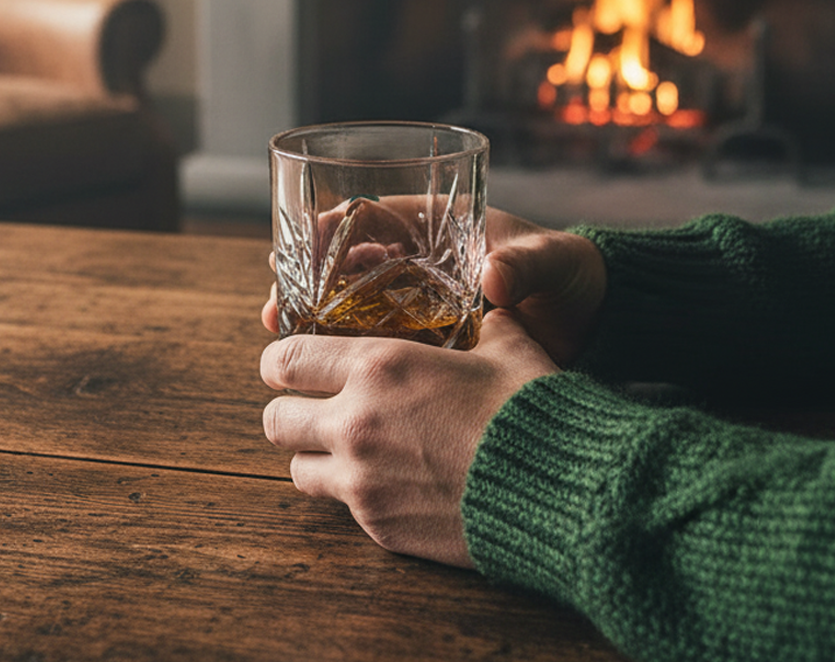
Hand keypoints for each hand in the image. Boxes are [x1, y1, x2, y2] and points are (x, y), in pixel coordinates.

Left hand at [260, 312, 558, 566]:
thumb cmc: (532, 408)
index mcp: (379, 367)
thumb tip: (487, 309)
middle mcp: (355, 423)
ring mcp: (362, 481)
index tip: (286, 363)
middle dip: (288, 409)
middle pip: (275, 419)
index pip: (286, 358)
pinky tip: (390, 479)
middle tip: (312, 406)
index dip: (279, 359)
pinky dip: (354, 491)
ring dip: (315, 454)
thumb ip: (480, 323)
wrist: (558, 491)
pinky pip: (341, 506)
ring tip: (347, 447)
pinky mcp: (379, 526)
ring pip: (297, 469)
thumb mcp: (506, 345)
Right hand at [263, 207, 607, 366]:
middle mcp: (420, 260)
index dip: (331, 226)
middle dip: (306, 278)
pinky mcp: (426, 342)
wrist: (595, 320)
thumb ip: (526, 264)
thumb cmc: (572, 274)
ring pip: (351, 303)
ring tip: (280, 333)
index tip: (299, 243)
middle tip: (278, 305)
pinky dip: (344, 352)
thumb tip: (495, 277)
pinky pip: (375, 343)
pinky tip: (319, 372)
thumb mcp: (552, 260)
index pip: (372, 213)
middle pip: (347, 261)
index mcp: (440, 225)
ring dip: (313, 316)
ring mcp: (420, 302)